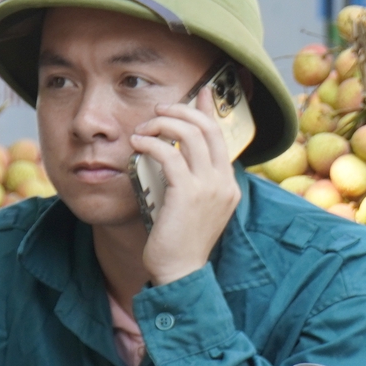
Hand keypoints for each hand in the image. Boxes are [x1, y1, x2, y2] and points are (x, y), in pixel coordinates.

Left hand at [132, 89, 241, 284]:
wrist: (180, 273)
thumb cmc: (180, 242)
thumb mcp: (192, 207)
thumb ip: (190, 181)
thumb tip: (173, 155)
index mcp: (228, 185)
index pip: (220, 136)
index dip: (208, 111)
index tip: (200, 92)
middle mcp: (223, 182)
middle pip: (208, 128)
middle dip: (181, 111)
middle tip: (158, 111)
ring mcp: (209, 187)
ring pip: (190, 135)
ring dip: (163, 125)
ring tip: (143, 129)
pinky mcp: (188, 193)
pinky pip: (169, 154)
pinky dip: (151, 143)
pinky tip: (137, 144)